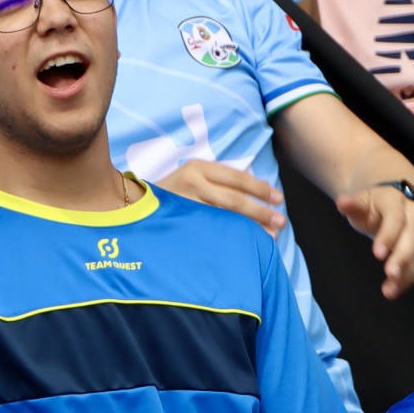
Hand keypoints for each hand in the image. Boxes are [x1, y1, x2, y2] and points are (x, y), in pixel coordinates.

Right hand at [159, 158, 285, 233]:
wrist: (132, 205)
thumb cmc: (173, 193)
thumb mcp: (194, 178)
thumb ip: (220, 183)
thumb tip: (257, 192)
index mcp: (199, 167)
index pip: (237, 178)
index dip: (261, 189)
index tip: (279, 200)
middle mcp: (192, 183)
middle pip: (234, 200)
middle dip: (260, 212)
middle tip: (280, 222)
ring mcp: (184, 204)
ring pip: (223, 217)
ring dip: (249, 228)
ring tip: (269, 237)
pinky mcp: (179, 223)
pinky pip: (210, 231)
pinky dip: (229, 238)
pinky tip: (244, 245)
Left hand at [334, 181, 413, 297]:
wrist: (392, 203)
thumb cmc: (372, 207)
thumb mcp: (360, 203)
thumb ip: (352, 206)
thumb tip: (342, 203)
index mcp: (396, 201)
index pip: (395, 217)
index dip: (388, 235)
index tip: (377, 254)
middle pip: (412, 237)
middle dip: (402, 257)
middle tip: (391, 275)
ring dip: (407, 273)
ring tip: (390, 291)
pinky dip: (411, 278)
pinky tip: (397, 289)